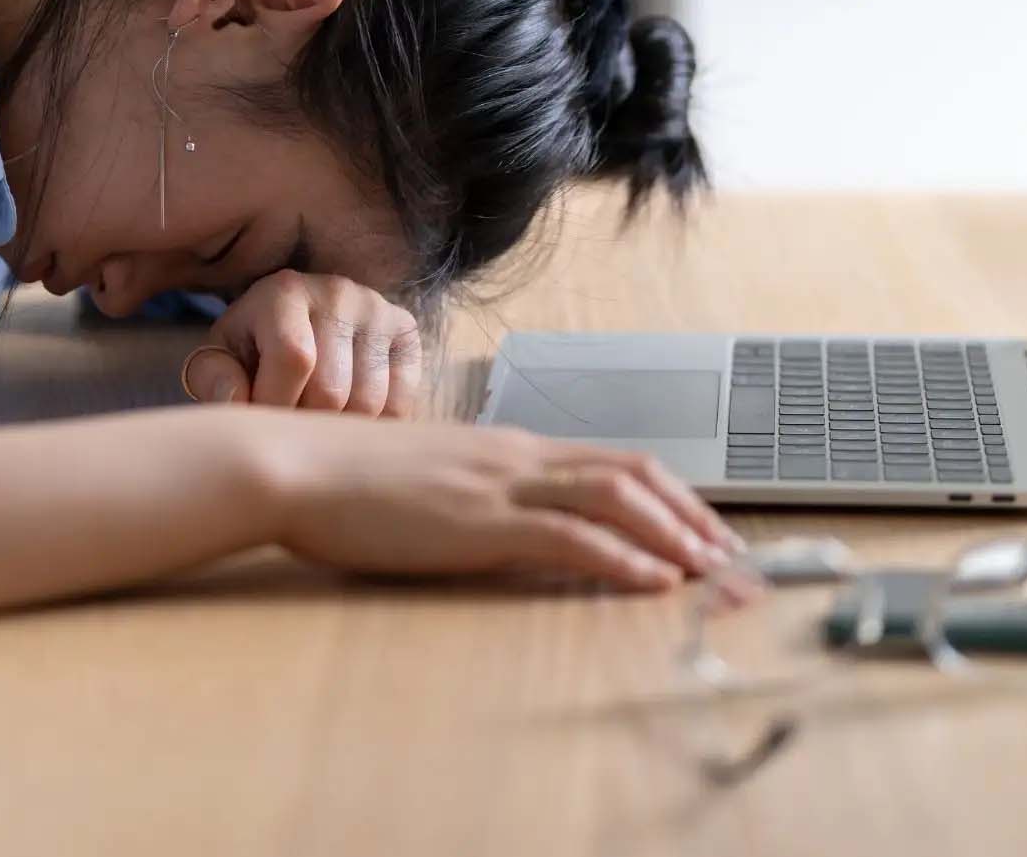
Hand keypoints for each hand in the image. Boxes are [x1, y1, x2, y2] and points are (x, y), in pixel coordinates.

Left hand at [182, 270, 422, 416]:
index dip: (276, 405)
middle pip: (332, 390)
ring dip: (338, 431)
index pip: (294, 358)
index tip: (262, 421)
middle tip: (288, 427)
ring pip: (369, 404)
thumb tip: (237, 398)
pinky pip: (400, 403)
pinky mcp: (406, 332)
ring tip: (314, 422)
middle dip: (303, 424)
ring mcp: (378, 310)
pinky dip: (373, 427)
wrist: (294, 322)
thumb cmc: (251, 351)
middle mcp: (338, 292)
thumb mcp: (220, 359)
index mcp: (284, 292)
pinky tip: (347, 419)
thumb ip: (213, 379)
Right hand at [253, 415, 749, 589]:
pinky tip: (653, 579)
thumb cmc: (343, 476)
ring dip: (676, 534)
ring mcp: (499, 484)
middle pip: (633, 471)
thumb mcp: (425, 479)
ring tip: (713, 570)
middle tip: (734, 558)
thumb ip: (472, 493)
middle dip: (694, 515)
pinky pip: (570, 534)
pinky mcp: (478, 519)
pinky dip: (622, 555)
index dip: (670, 495)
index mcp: (506, 447)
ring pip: (616, 496)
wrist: (292, 461)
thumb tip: (501, 520)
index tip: (704, 530)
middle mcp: (517, 456)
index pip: (611, 460)